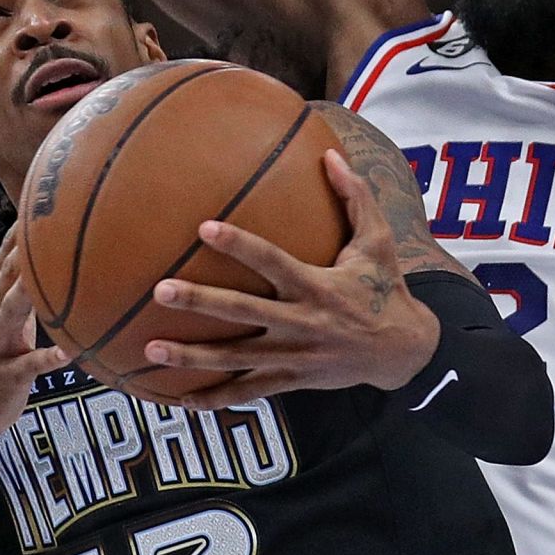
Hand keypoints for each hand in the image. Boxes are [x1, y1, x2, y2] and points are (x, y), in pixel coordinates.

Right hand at [0, 229, 68, 439]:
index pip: (6, 255)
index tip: (44, 195)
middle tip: (50, 218)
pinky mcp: (6, 376)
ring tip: (51, 272)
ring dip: (29, 293)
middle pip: (7, 275)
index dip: (23, 227)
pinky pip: (30, 365)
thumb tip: (55, 262)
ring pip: (13, 312)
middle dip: (25, 247)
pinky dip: (49, 358)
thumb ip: (25, 291)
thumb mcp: (7, 321)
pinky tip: (70, 353)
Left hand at [144, 150, 439, 409]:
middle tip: (161, 290)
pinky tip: (181, 400)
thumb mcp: (378, 242)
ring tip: (151, 350)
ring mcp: (294, 355)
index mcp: (317, 285)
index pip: (272, 261)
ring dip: (193, 357)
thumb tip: (331, 154)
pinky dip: (216, 398)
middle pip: (243, 312)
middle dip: (201, 301)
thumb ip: (355, 197)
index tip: (204, 228)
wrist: (403, 351)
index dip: (240, 245)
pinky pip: (249, 392)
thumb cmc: (385, 289)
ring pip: (236, 359)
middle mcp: (302, 322)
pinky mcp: (293, 380)